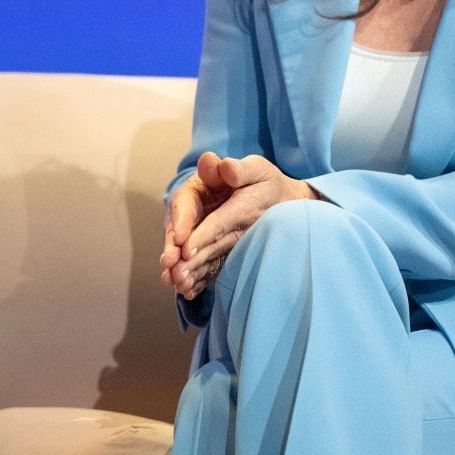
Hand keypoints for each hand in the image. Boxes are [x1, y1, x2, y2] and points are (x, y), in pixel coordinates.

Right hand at [160, 151, 317, 300]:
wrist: (283, 205)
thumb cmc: (267, 182)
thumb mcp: (257, 170)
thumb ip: (238, 168)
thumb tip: (219, 163)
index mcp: (201, 188)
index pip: (185, 204)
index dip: (182, 221)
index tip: (182, 239)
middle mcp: (197, 213)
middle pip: (179, 231)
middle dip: (174, 249)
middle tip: (171, 266)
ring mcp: (202, 235)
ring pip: (186, 252)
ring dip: (180, 268)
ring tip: (178, 283)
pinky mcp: (212, 253)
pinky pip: (199, 266)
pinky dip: (194, 278)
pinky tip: (189, 292)